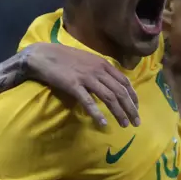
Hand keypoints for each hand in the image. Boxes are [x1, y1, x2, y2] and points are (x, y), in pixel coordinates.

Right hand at [23, 42, 139, 126]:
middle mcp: (99, 70)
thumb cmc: (66, 58)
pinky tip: (103, 123)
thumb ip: (101, 71)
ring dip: (119, 113)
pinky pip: (88, 101)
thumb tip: (112, 85)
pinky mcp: (74, 85)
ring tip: (124, 124)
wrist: (44, 55)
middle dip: (130, 108)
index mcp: (104, 64)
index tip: (136, 108)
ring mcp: (86, 77)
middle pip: (120, 92)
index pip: (125, 82)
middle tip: (136, 122)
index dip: (133, 97)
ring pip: (109, 97)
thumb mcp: (89, 61)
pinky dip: (97, 113)